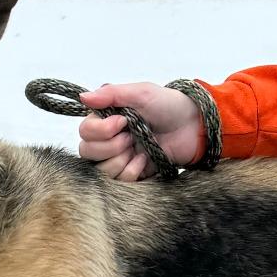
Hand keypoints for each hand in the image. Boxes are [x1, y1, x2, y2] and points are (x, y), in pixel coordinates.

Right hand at [78, 82, 201, 181]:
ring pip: (100, 170)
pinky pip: (118, 183)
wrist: (194, 128)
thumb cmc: (169, 105)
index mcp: (106, 118)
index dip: (101, 130)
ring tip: (140, 149)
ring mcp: (119, 158)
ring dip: (121, 160)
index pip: (84, 132)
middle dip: (111, 146)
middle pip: (87, 152)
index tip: (124, 121)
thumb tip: (83, 97)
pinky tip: (145, 161)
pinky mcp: (131, 174)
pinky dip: (132, 171)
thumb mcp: (141, 93)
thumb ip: (112, 94)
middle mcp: (108, 139)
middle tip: (132, 137)